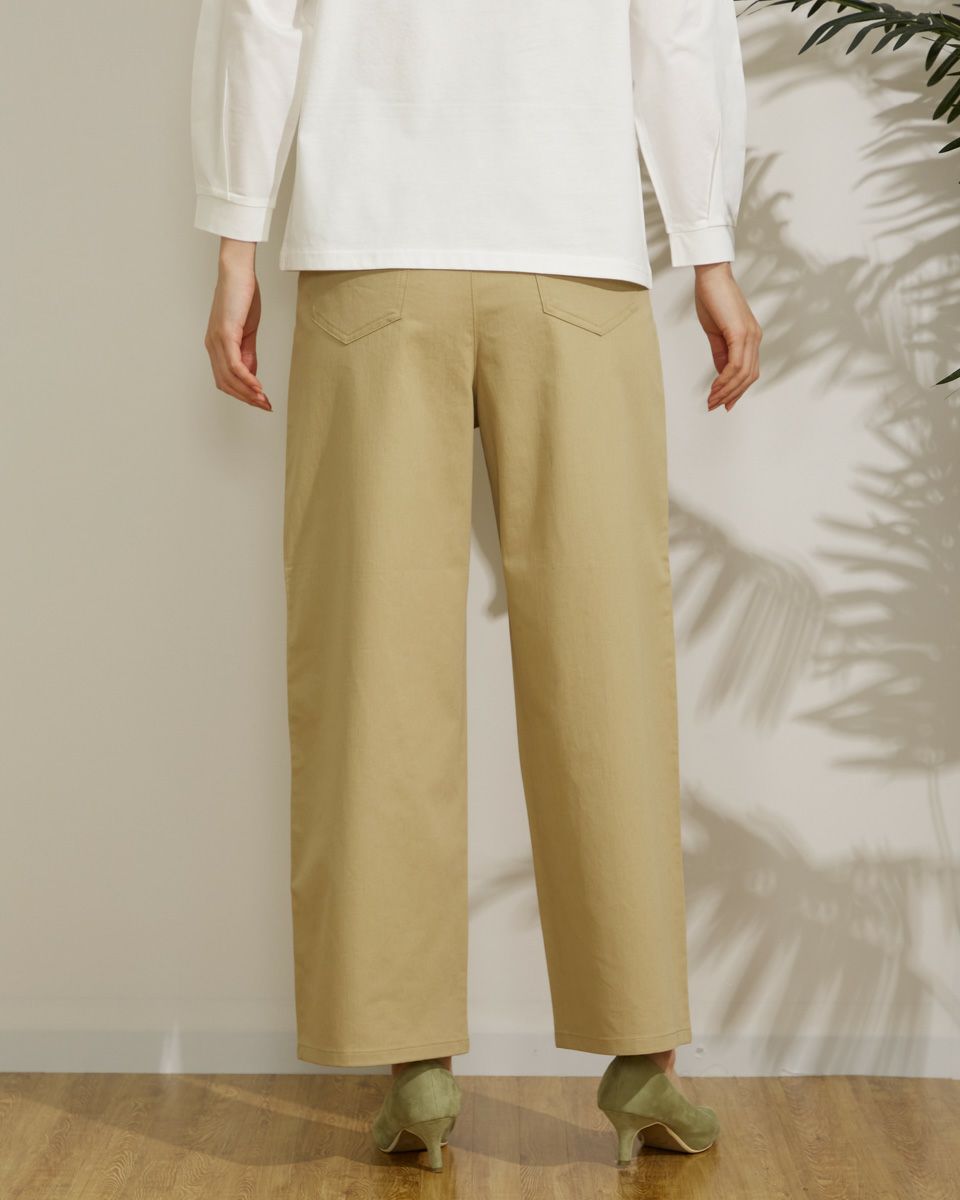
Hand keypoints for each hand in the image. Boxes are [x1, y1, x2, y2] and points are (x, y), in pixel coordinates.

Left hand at [203, 238, 271, 410]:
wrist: (237, 271)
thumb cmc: (242, 296)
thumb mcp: (247, 330)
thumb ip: (248, 353)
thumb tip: (251, 375)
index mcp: (216, 346)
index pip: (225, 380)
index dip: (242, 394)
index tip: (261, 401)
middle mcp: (212, 346)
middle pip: (225, 384)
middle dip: (246, 399)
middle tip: (265, 406)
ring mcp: (217, 341)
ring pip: (229, 378)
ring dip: (248, 393)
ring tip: (264, 400)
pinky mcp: (225, 334)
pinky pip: (234, 365)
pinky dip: (246, 379)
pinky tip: (258, 387)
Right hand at [693, 262, 760, 411]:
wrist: (711, 275)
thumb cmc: (712, 298)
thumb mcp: (715, 332)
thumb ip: (721, 353)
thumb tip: (721, 374)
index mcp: (750, 337)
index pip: (748, 371)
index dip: (737, 390)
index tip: (723, 403)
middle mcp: (755, 338)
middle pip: (749, 377)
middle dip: (731, 395)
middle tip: (714, 405)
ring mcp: (750, 336)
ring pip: (743, 374)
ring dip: (727, 390)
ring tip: (711, 400)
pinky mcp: (740, 333)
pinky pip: (735, 364)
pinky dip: (725, 379)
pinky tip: (715, 387)